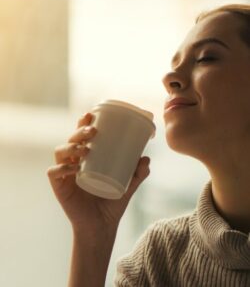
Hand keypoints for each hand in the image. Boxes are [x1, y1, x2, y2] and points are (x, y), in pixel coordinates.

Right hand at [47, 113, 150, 235]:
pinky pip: (54, 173)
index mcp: (86, 158)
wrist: (102, 226)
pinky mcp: (59, 187)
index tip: (91, 114)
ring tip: (85, 150)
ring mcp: (65, 174)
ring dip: (71, 147)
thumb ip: (138, 173)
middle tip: (93, 132)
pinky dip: (61, 168)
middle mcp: (73, 162)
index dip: (82, 123)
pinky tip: (73, 169)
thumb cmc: (112, 203)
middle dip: (79, 132)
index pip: (81, 136)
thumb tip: (146, 158)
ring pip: (60, 152)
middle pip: (70, 140)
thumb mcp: (128, 185)